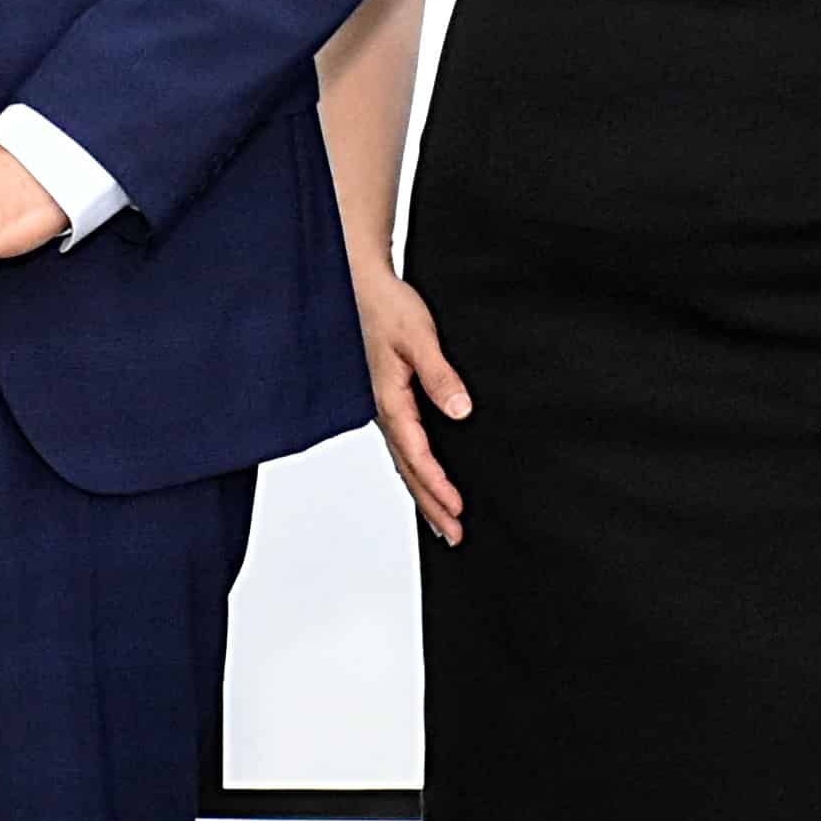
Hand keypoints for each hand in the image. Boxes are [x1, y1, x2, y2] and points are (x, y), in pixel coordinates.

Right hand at [359, 274, 469, 543]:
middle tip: (454, 536)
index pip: (417, 456)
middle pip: (409, 471)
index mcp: (390, 401)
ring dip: (423, 494)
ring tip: (443, 522)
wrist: (359, 285)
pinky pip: (402, 447)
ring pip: (404, 462)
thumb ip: (440, 376)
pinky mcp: (386, 401)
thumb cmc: (386, 308)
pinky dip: (415, 471)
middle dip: (431, 505)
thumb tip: (461, 411)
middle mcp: (383, 411)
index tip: (457, 510)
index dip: (438, 486)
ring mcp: (383, 409)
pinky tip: (426, 480)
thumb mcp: (418, 338)